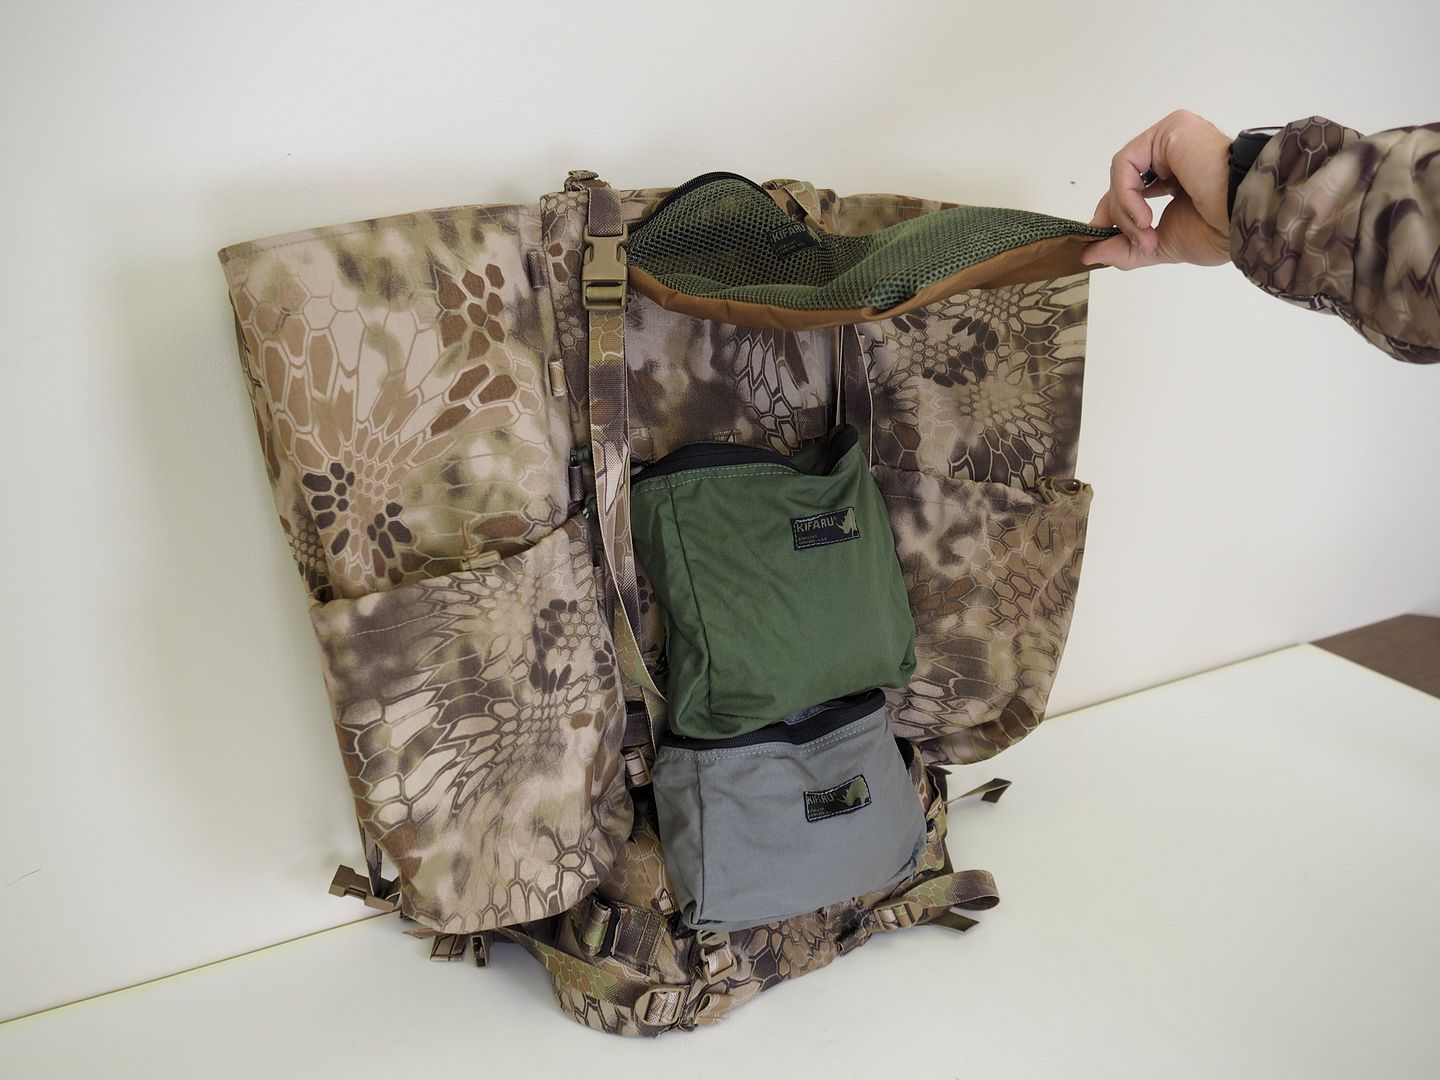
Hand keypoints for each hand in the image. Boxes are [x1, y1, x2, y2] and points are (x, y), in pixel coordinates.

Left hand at [1083, 110, 1233, 269]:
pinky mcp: (1170, 129)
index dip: (1115, 214)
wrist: (1246, 217)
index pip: (1132, 188)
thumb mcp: (1161, 246)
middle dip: (1118, 216)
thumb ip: (1125, 248)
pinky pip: (1126, 164)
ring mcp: (1173, 137)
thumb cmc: (1219, 230)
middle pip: (1124, 180)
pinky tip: (1144, 218)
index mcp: (1179, 174)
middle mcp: (1175, 152)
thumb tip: (1088, 255)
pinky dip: (1126, 196)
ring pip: (1122, 173)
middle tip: (1135, 241)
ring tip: (1145, 234)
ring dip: (1124, 211)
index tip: (1102, 240)